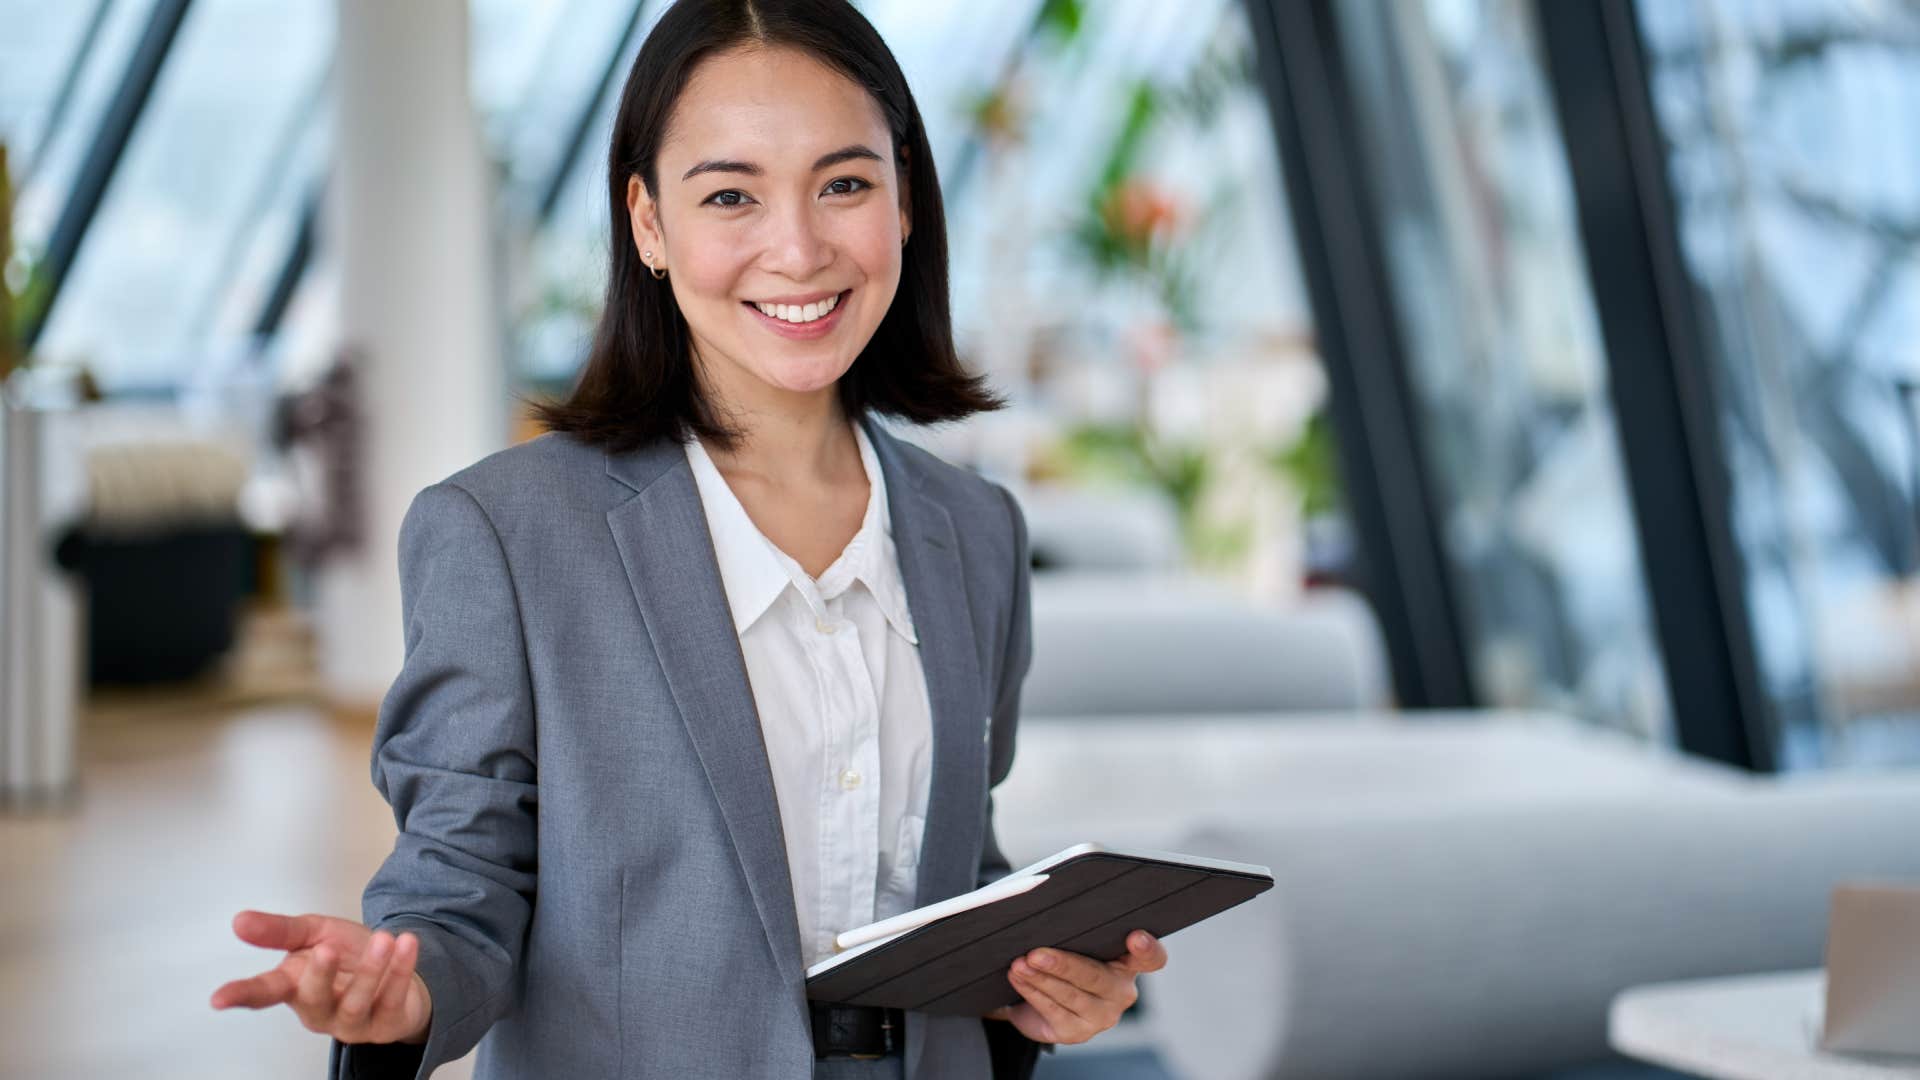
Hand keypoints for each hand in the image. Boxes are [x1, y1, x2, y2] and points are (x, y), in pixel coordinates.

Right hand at [211, 910, 433, 1045]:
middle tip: (326, 949)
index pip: (263, 993)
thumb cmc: (348, 956)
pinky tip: (406, 944)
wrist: (395, 968)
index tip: (218, 999)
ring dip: (371, 971)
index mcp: (295, 986)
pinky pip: (392, 1000)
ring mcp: (351, 1023)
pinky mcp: (384, 1025)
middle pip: (312, 999)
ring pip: (355, 1003)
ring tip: (383, 939)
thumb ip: (280, 930)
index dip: (241, 995)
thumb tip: (240, 921)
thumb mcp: (314, 933)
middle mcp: (319, 1010)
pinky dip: (400, 970)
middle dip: (319, 975)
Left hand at [983, 930, 1166, 1044]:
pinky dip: (1032, 991)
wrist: (1042, 1000)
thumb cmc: (1065, 957)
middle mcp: (1121, 991)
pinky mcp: (1077, 1032)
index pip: (1151, 958)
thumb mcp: (1074, 942)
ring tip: (1019, 964)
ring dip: (1040, 978)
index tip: (1135, 937)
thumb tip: (1044, 906)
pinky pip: (1053, 1010)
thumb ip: (1074, 928)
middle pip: (1096, 977)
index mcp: (1129, 963)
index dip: (1147, 948)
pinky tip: (1018, 978)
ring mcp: (1101, 1015)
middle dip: (1063, 964)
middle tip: (1036, 953)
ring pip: (1070, 994)